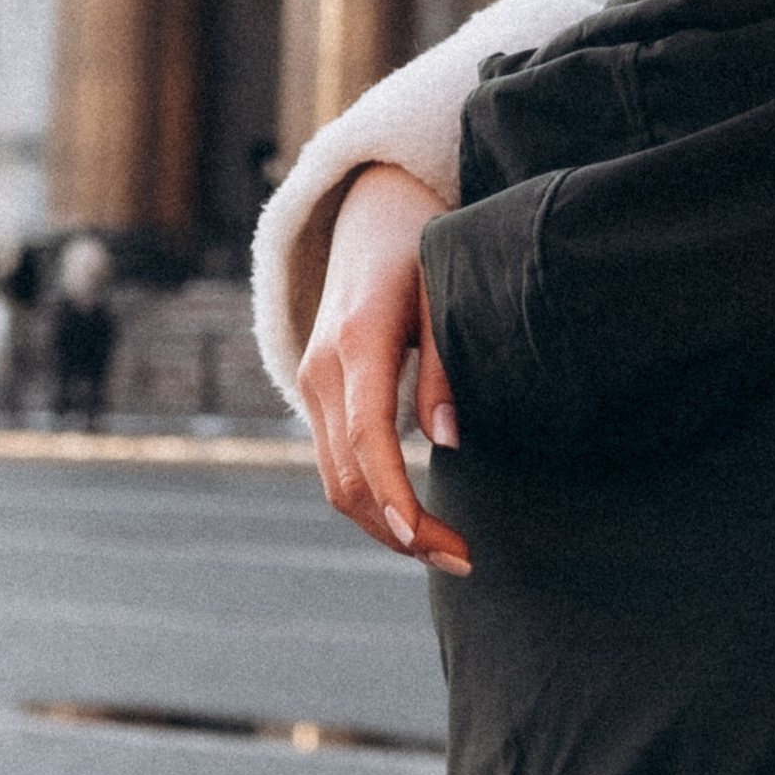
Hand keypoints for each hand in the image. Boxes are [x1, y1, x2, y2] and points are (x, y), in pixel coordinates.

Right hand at [296, 164, 470, 574]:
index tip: (427, 540)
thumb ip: (445, 362)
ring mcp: (310, 384)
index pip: (367, 437)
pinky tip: (413, 519)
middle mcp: (321, 369)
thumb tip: (447, 440)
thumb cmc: (420, 247)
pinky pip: (335, 464)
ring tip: (446, 550)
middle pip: (346, 477)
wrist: (369, 214)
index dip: (394, 496)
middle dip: (400, 530)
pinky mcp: (315, 395)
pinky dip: (370, 501)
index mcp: (357, 340)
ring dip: (384, 525)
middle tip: (464, 560)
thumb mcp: (443, 289)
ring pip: (334, 481)